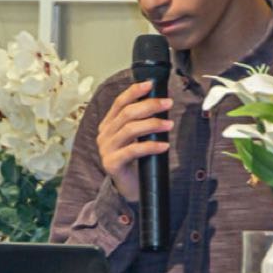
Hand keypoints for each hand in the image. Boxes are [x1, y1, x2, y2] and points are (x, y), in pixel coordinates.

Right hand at [97, 80, 171, 201]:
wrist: (129, 187)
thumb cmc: (135, 160)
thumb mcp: (136, 137)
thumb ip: (141, 122)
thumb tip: (162, 103)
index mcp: (108, 125)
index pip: (119, 103)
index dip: (134, 92)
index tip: (150, 84)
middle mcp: (104, 135)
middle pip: (126, 114)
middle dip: (149, 106)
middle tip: (167, 103)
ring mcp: (106, 149)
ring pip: (129, 130)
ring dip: (152, 124)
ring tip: (169, 124)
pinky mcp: (112, 164)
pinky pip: (133, 151)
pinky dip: (150, 146)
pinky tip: (164, 146)